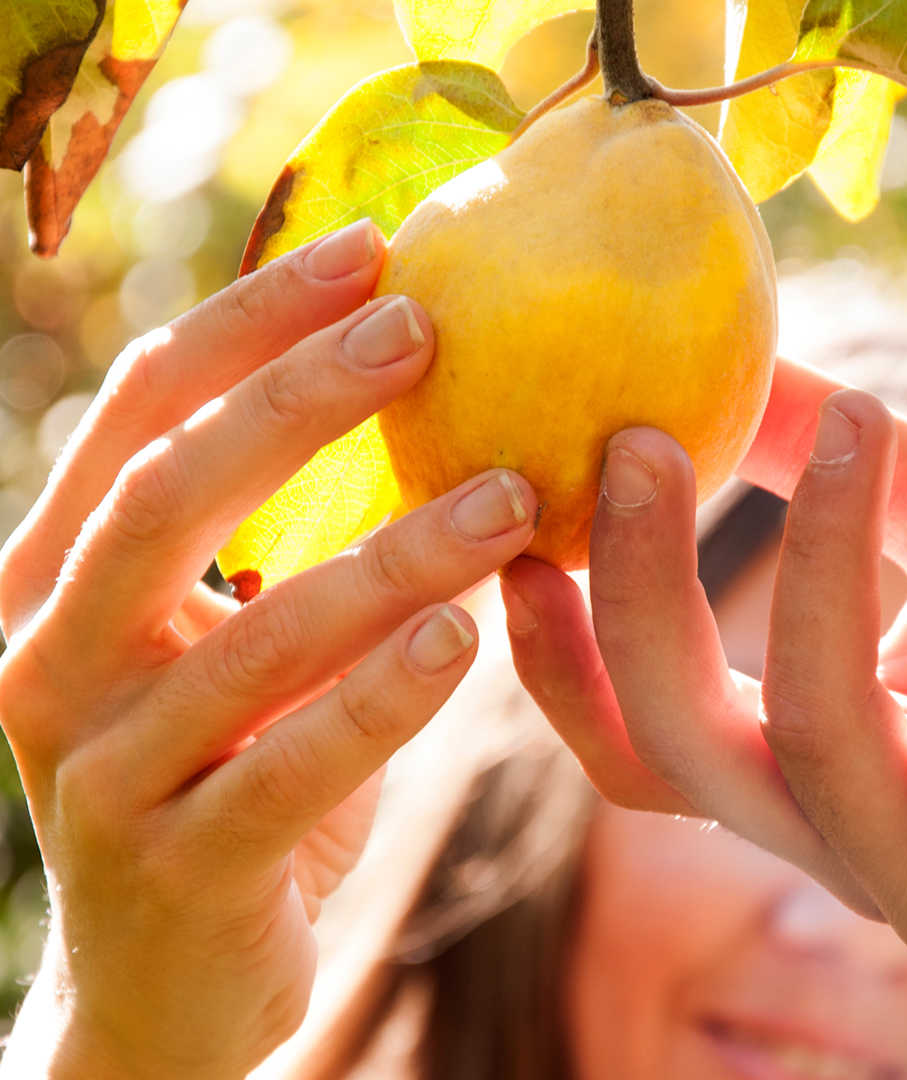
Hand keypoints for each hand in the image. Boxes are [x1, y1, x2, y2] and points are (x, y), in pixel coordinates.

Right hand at [0, 220, 536, 1078]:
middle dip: (301, 397)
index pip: (140, 411)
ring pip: (252, 632)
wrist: (164, 981)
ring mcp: (99, 771)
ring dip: (391, 551)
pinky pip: (292, 765)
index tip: (370, 250)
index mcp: (54, 579)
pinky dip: (384, 693)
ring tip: (508, 494)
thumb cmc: (223, 776)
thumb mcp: (225, 647)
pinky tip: (467, 632)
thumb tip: (417, 407)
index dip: (251, 319)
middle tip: (426, 329)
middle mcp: (48, 659)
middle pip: (171, 491)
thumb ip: (278, 543)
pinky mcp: (175, 869)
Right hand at [500, 358, 906, 957]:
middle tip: (639, 447)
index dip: (559, 662)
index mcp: (783, 777)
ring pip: (803, 728)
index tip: (518, 549)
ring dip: (819, 556)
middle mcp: (822, 842)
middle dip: (639, 589)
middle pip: (670, 743)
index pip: (631, 746)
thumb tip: (699, 365)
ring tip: (859, 419)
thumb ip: (801, 453)